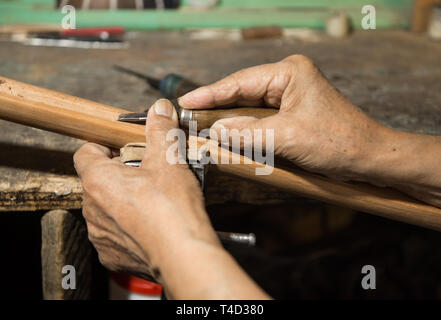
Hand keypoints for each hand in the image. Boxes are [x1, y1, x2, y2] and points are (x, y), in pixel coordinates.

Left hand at [74, 99, 219, 280]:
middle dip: (119, 174)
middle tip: (147, 174)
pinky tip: (149, 224)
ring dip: (122, 201)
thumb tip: (160, 108)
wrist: (183, 254)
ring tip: (151, 201)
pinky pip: (113, 233)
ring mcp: (99, 233)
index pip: (85, 153)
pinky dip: (127, 227)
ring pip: (105, 208)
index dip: (103, 147)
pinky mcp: (110, 254)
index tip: (122, 149)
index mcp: (98, 179)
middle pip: (97, 181)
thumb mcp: (169, 159)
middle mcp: (91, 207)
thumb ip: (161, 130)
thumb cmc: (172, 208)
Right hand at [179, 54, 392, 181]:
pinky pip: (260, 121)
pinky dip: (245, 131)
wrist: (369, 159)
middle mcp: (288, 80)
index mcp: (289, 72)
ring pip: (249, 108)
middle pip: (242, 93)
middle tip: (189, 118)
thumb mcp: (287, 137)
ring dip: (230, 122)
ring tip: (203, 129)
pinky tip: (230, 138)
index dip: (210, 93)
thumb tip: (215, 131)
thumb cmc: (339, 141)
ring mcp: (289, 97)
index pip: (240, 82)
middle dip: (217, 108)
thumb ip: (247, 133)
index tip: (185, 102)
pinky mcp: (291, 115)